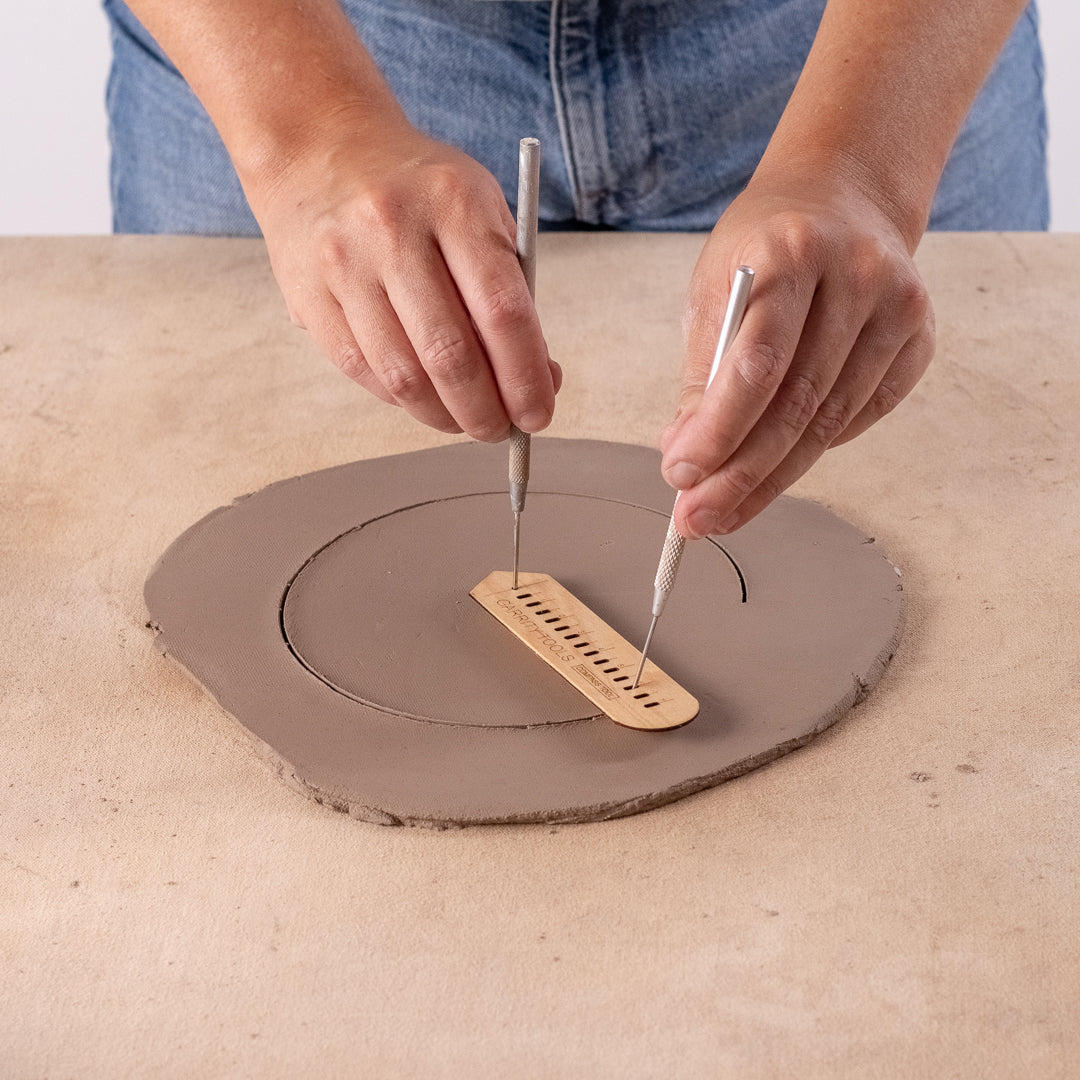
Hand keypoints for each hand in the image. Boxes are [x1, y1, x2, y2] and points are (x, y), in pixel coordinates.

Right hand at [249, 116, 560, 440]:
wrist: (318, 144)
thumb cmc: (417, 189)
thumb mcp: (478, 210)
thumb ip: (509, 289)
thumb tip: (537, 379)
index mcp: (453, 202)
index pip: (502, 311)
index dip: (526, 376)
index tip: (539, 412)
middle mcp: (393, 230)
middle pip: (451, 354)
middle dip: (486, 411)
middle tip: (502, 430)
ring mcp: (344, 265)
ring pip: (403, 376)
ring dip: (443, 417)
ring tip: (465, 421)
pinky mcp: (308, 296)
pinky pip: (362, 371)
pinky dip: (401, 398)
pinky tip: (422, 397)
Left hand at [660, 169, 933, 537]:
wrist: (842, 196)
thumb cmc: (766, 244)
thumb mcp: (715, 285)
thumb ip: (703, 370)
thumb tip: (686, 455)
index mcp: (791, 253)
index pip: (755, 364)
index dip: (718, 431)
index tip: (680, 476)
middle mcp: (856, 276)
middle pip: (797, 405)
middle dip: (740, 475)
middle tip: (696, 518)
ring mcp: (898, 307)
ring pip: (831, 421)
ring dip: (772, 477)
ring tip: (724, 509)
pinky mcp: (919, 337)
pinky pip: (862, 415)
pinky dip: (815, 448)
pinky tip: (777, 468)